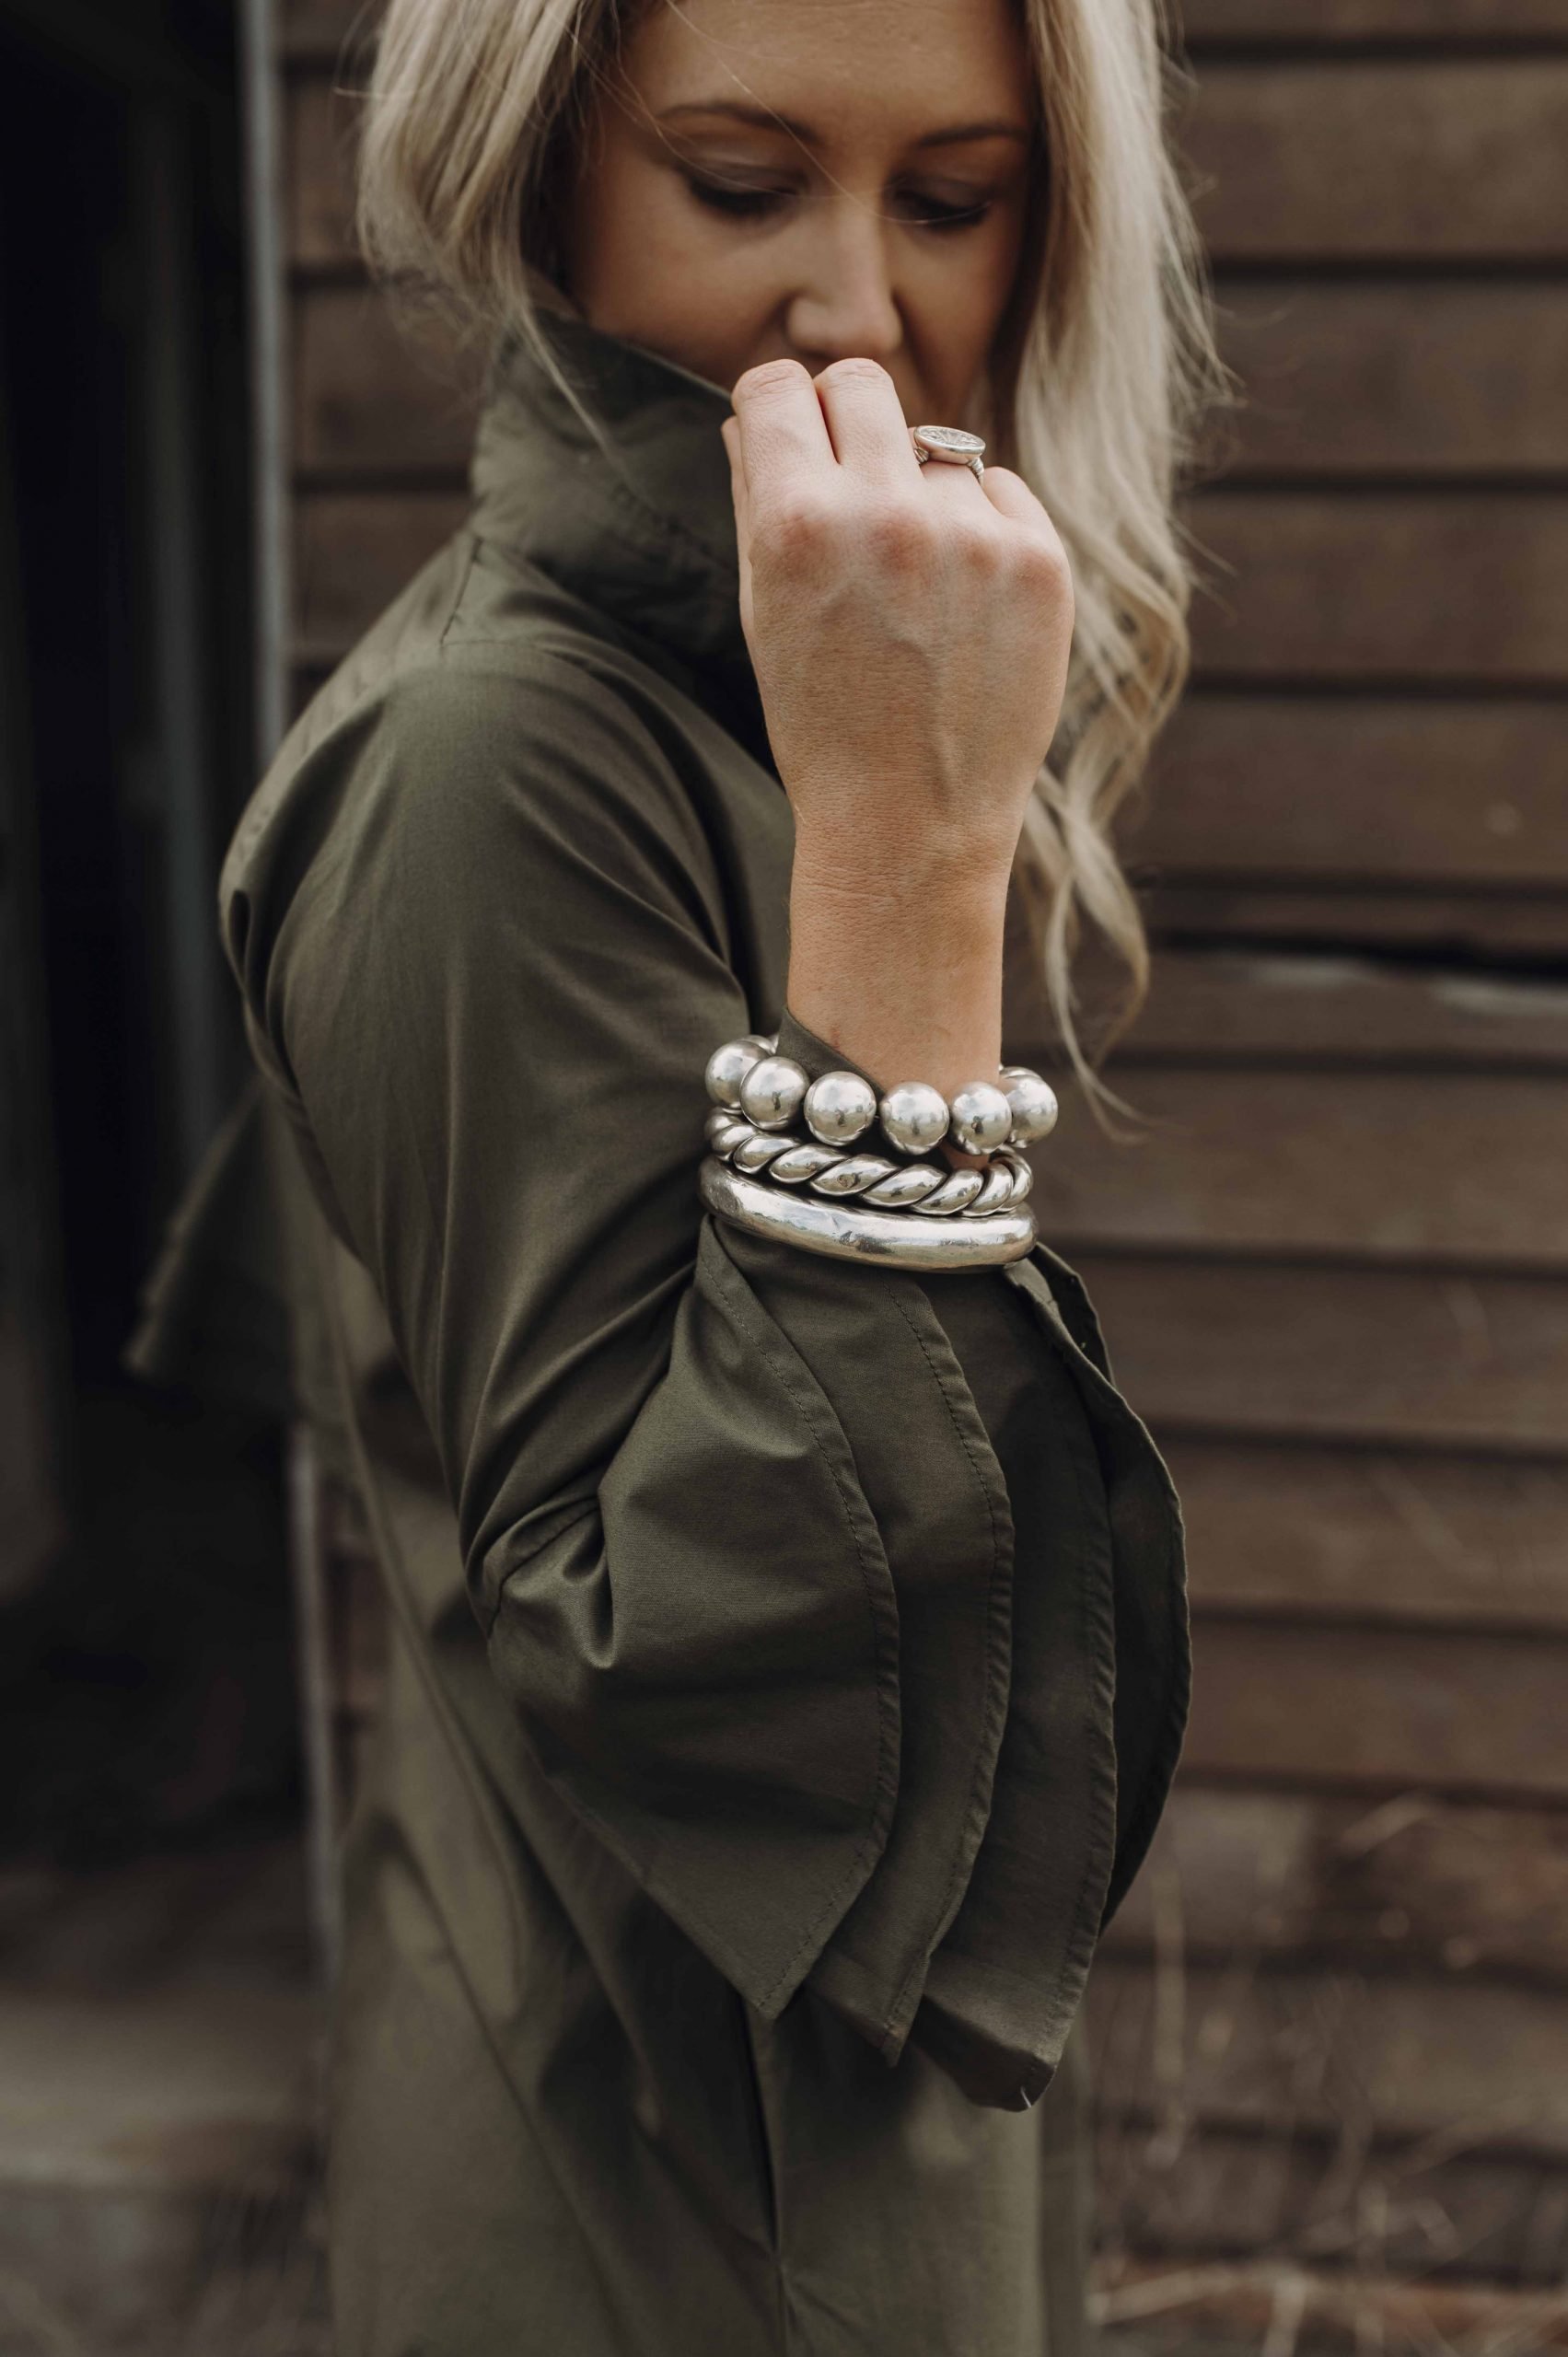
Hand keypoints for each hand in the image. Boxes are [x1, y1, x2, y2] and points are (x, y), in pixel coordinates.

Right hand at [720, 356, 1073, 895]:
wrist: (910, 828)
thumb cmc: (820, 724)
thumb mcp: (764, 613)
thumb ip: (759, 497)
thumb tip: (762, 412)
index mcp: (795, 525)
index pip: (780, 384)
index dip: (780, 409)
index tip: (790, 435)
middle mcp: (884, 514)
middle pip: (862, 384)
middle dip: (847, 421)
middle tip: (851, 485)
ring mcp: (972, 536)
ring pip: (936, 451)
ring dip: (920, 497)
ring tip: (914, 592)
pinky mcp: (1040, 562)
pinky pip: (1000, 493)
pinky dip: (981, 532)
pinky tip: (962, 610)